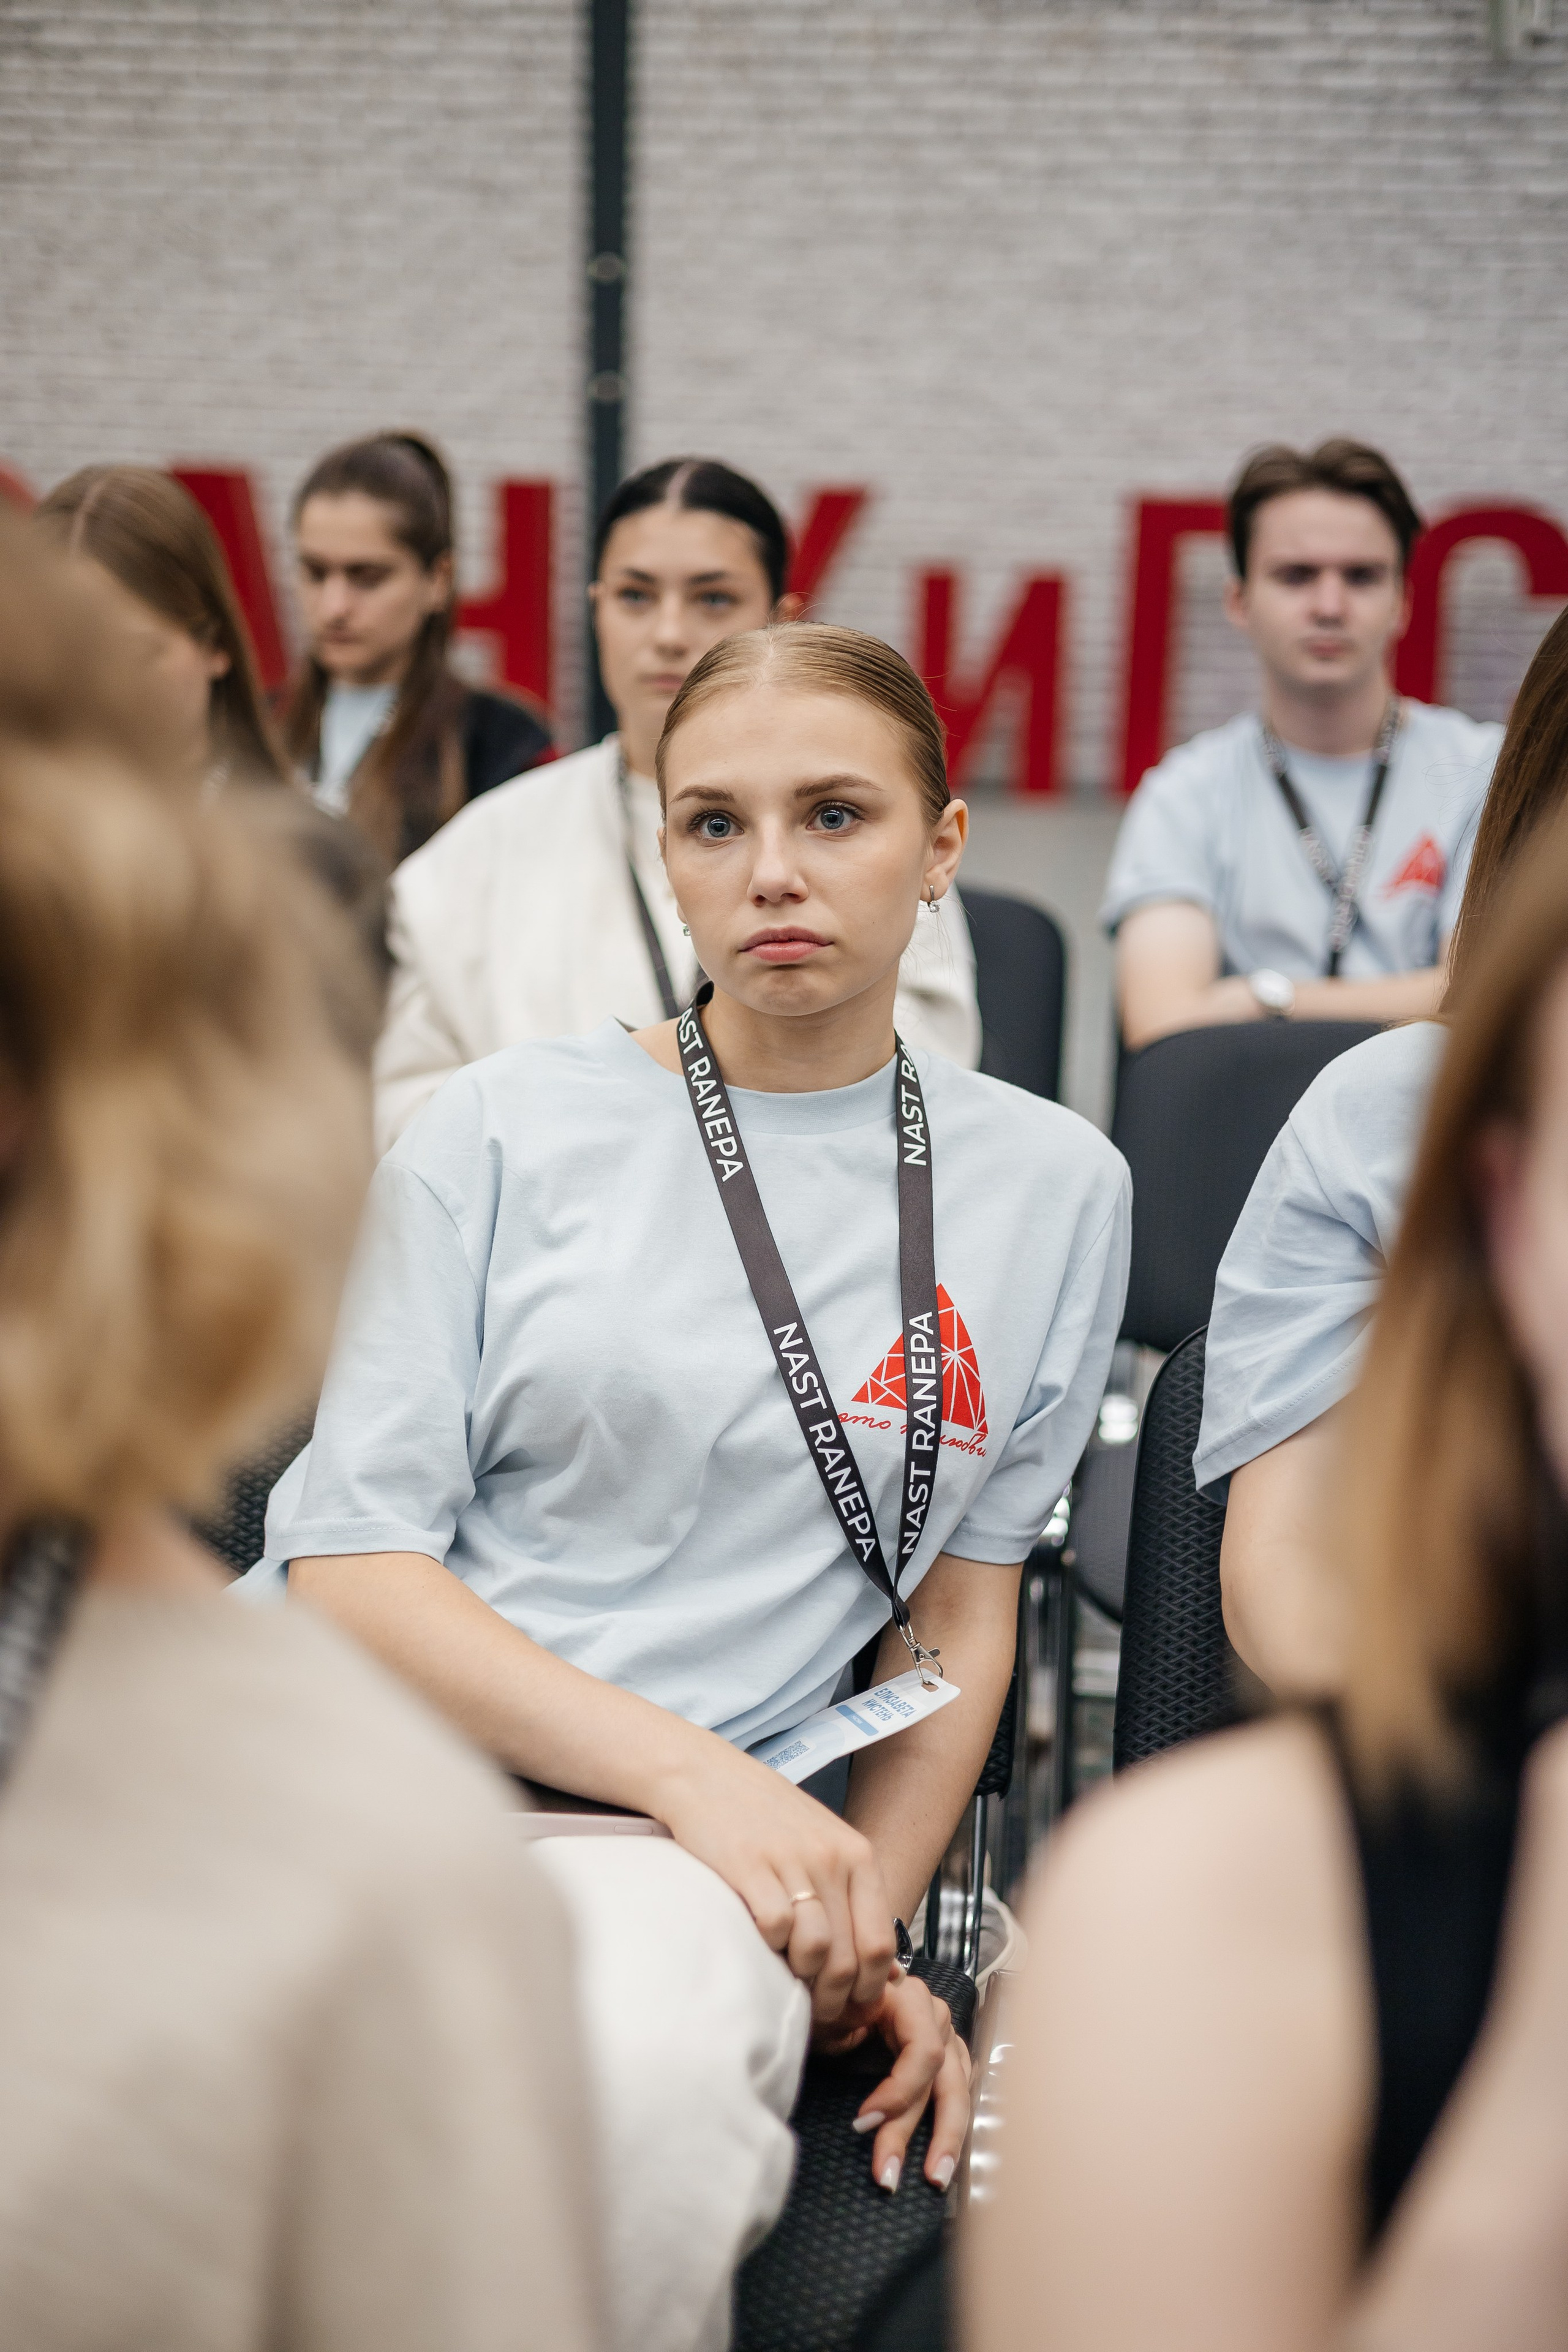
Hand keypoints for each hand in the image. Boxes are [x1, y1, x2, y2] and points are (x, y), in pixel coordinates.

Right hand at [654, 1740, 896, 2023]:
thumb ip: (848, 1893)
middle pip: (850, 1957)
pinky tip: (760, 1942)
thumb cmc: (766, 1818)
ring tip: (788, 1981)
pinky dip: (768, 1948)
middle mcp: (831, 1858)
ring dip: (802, 1980)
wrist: (708, 1775)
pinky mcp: (749, 1866)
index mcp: (858, 1855)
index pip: (881, 1944)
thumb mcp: (823, 1844)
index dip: (869, 1989)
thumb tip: (873, 1965)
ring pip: (816, 1950)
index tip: (851, 2006)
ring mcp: (791, 1861)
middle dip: (834, 1999)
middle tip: (815, 2011)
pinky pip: (774, 1928)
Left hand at [818, 1968, 970, 2194]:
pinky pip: (958, 2091)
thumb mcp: (831, 2009)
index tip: (862, 2123)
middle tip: (896, 2174)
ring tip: (935, 2178)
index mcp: (909, 1998)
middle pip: (945, 2081)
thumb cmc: (833, 1997)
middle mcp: (935, 2016)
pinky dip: (951, 2124)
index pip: (924, 2052)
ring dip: (947, 2138)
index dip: (899, 2092)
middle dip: (930, 2134)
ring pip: (957, 2091)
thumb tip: (851, 2088)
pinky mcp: (947, 2054)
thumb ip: (840, 2034)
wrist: (841, 1980)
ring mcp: (945, 2035)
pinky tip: (944, 2154)